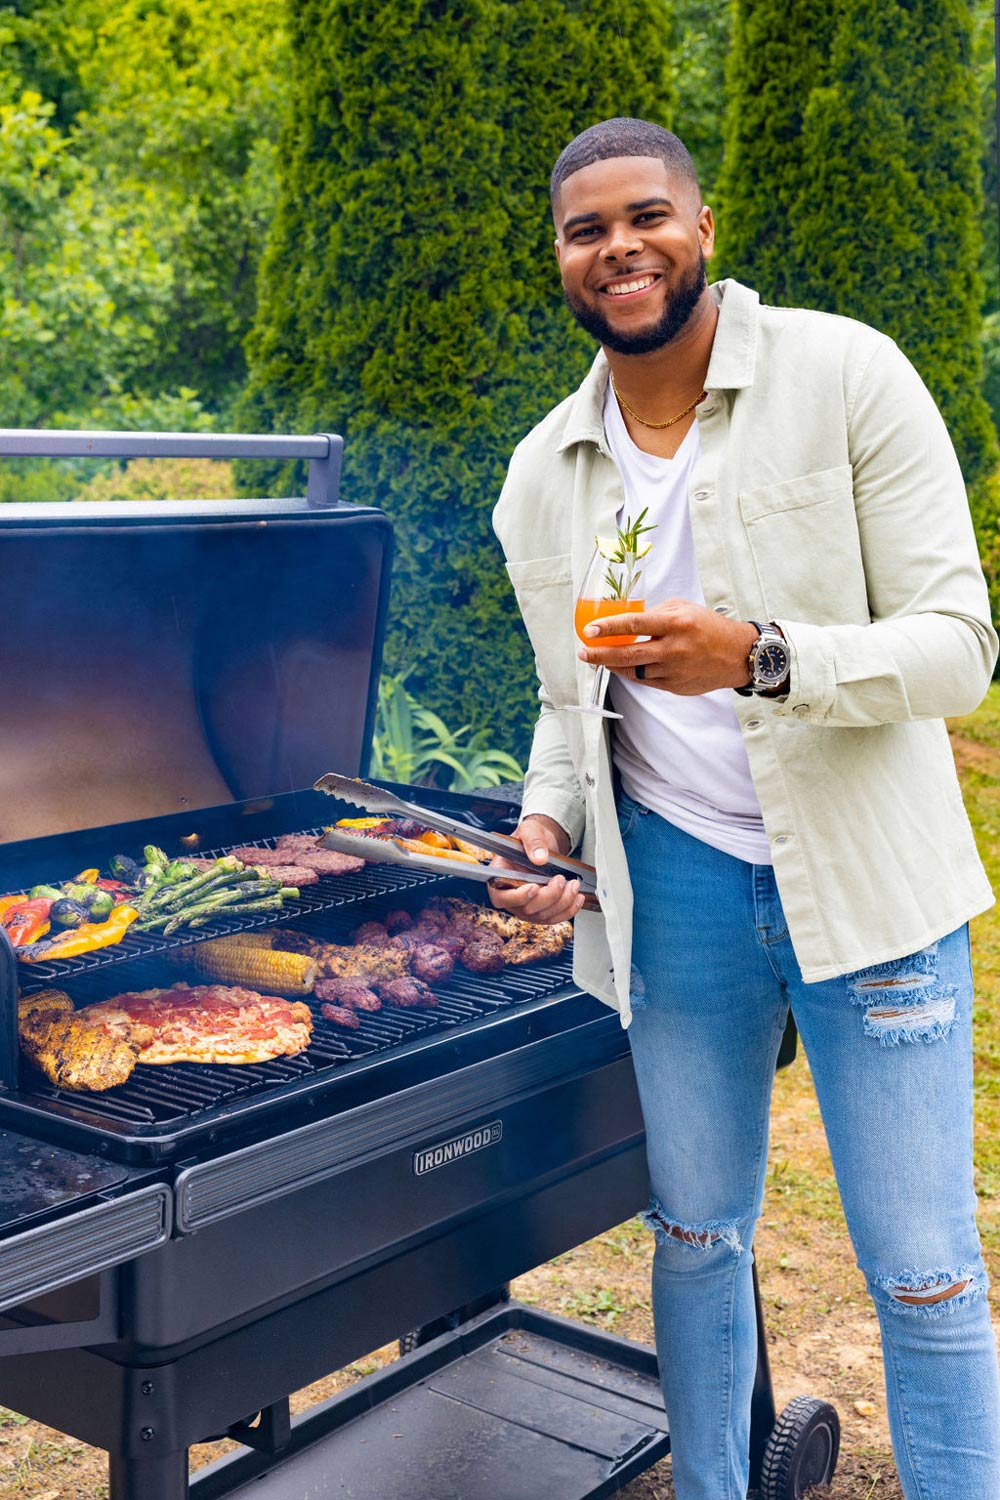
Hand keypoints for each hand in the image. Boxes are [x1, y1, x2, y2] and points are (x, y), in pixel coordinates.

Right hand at [488, 813, 584, 924]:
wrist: (543, 845)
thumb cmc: (531, 839)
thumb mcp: (530, 830)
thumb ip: (532, 841)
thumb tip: (539, 858)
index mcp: (499, 878)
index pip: (501, 898)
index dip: (518, 897)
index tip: (534, 887)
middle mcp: (510, 897)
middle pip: (527, 909)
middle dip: (548, 896)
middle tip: (560, 879)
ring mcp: (526, 906)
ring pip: (543, 916)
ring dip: (562, 903)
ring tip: (573, 885)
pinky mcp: (542, 910)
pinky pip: (554, 918)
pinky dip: (568, 910)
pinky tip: (577, 897)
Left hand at [578, 599, 757, 694]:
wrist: (737, 655)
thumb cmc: (709, 627)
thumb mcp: (684, 609)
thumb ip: (655, 614)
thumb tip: (628, 621)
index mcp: (675, 624)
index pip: (634, 625)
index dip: (608, 628)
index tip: (589, 631)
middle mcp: (673, 648)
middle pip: (627, 654)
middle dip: (599, 654)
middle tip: (583, 651)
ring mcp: (673, 670)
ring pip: (632, 670)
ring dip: (611, 665)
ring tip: (597, 659)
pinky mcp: (674, 686)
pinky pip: (644, 680)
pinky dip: (629, 673)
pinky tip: (620, 666)